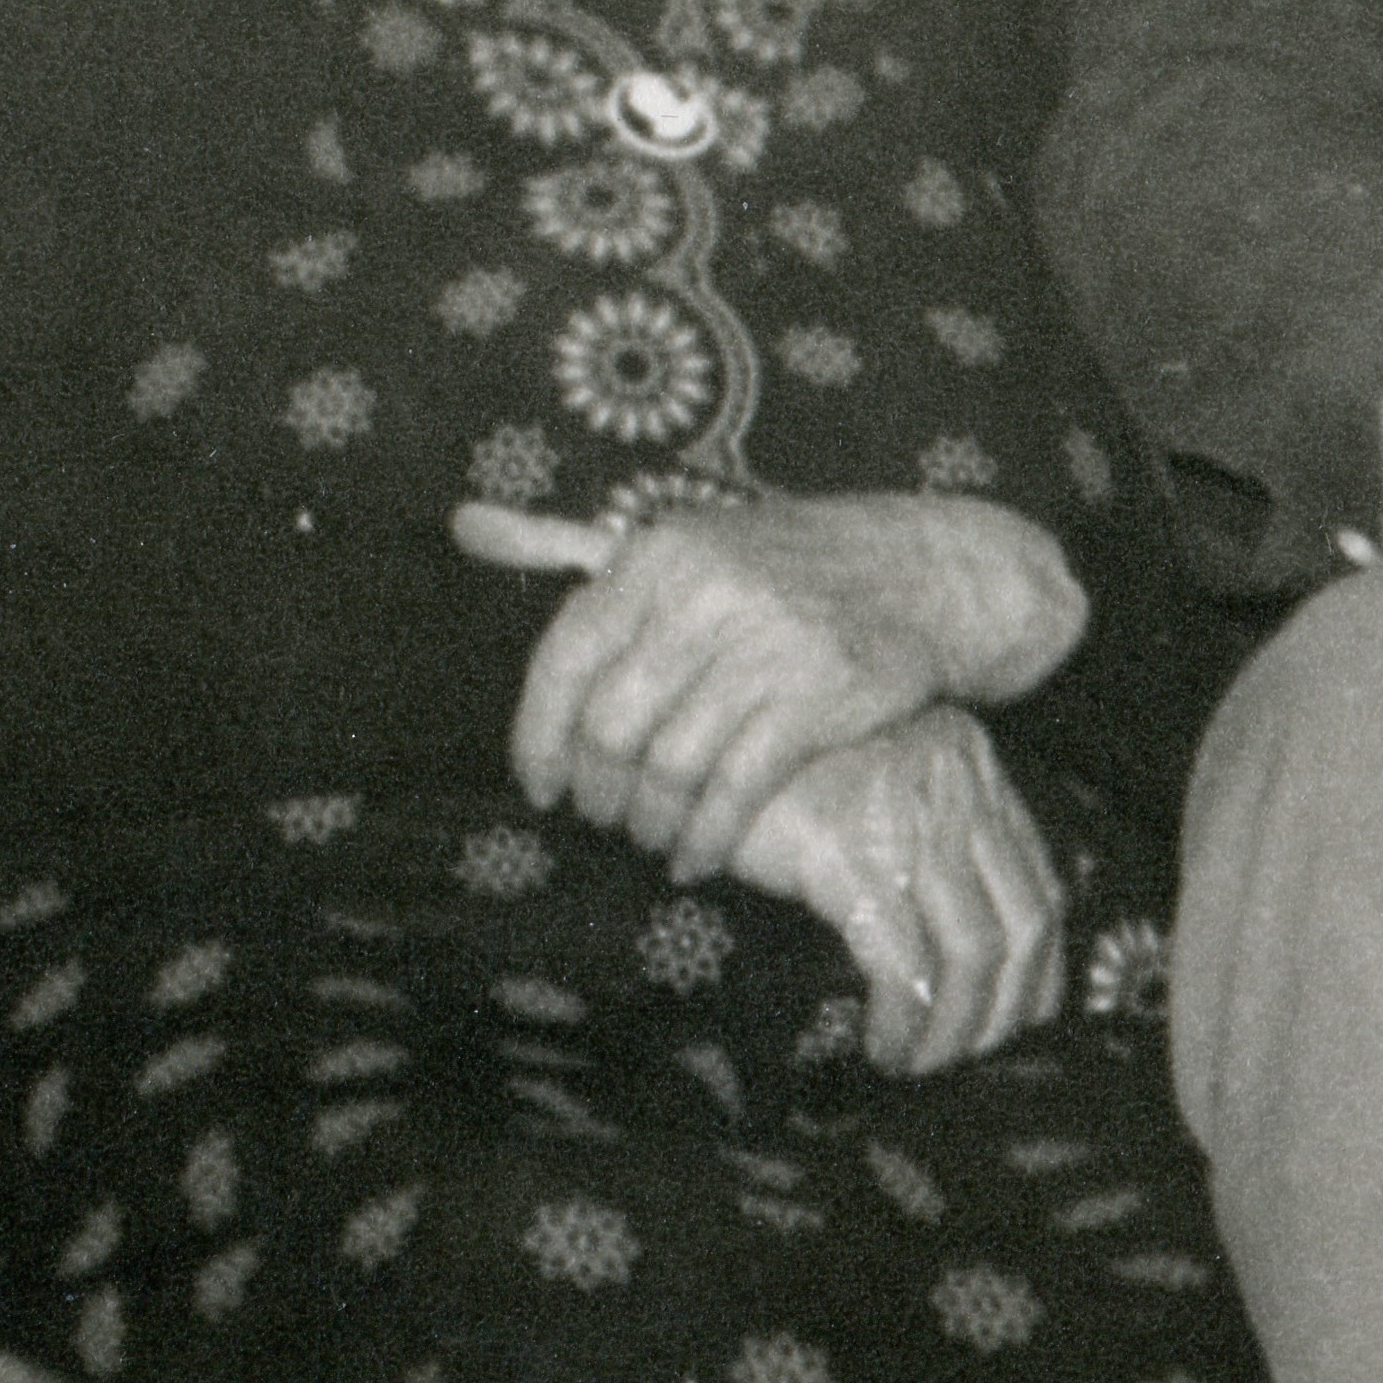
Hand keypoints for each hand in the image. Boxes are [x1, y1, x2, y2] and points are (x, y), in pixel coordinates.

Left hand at [453, 491, 1084, 880]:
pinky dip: (707, 838)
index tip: (539, 786)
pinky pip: (736, 790)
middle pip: (611, 727)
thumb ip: (567, 545)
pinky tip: (699, 858)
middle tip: (604, 817)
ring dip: (650, 823)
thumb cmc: (782, 567)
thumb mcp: (683, 543)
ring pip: (669, 767)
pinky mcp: (817, 698)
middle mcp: (704, 595)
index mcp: (658, 556)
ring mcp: (764, 646)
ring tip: (652, 839)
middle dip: (597, 791)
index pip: (564, 658)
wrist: (922, 571)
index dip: (539, 737)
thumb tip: (460, 524)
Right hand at [720, 706, 1066, 1077]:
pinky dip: (904, 1020)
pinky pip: (902, 962)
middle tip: (975, 1058)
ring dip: (956, 1029)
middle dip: (1007, 1012)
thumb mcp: (875, 776)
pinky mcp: (848, 854)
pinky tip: (884, 1044)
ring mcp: (905, 821)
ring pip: (973, 951)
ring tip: (924, 1064)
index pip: (1041, 885)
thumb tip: (955, 934)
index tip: (1024, 1019)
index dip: (1040, 969)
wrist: (703, 724)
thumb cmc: (782, 762)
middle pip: (1022, 924)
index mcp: (970, 766)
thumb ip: (924, 826)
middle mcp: (955, 789)